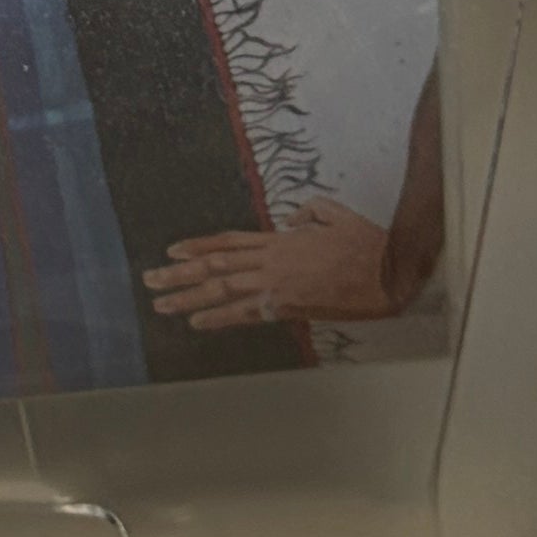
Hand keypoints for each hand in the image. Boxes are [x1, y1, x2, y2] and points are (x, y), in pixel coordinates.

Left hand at [143, 198, 401, 327]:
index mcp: (279, 240)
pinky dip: (218, 318)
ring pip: (222, 290)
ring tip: (161, 303)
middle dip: (179, 274)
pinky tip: (197, 323)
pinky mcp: (287, 308)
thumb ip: (309, 213)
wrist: (387, 274)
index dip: (197, 246)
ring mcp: (276, 286)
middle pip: (215, 266)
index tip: (172, 251)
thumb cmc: (365, 245)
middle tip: (150, 280)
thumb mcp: (334, 215)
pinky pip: (245, 314)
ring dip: (188, 297)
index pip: (227, 241)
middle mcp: (270, 261)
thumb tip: (294, 220)